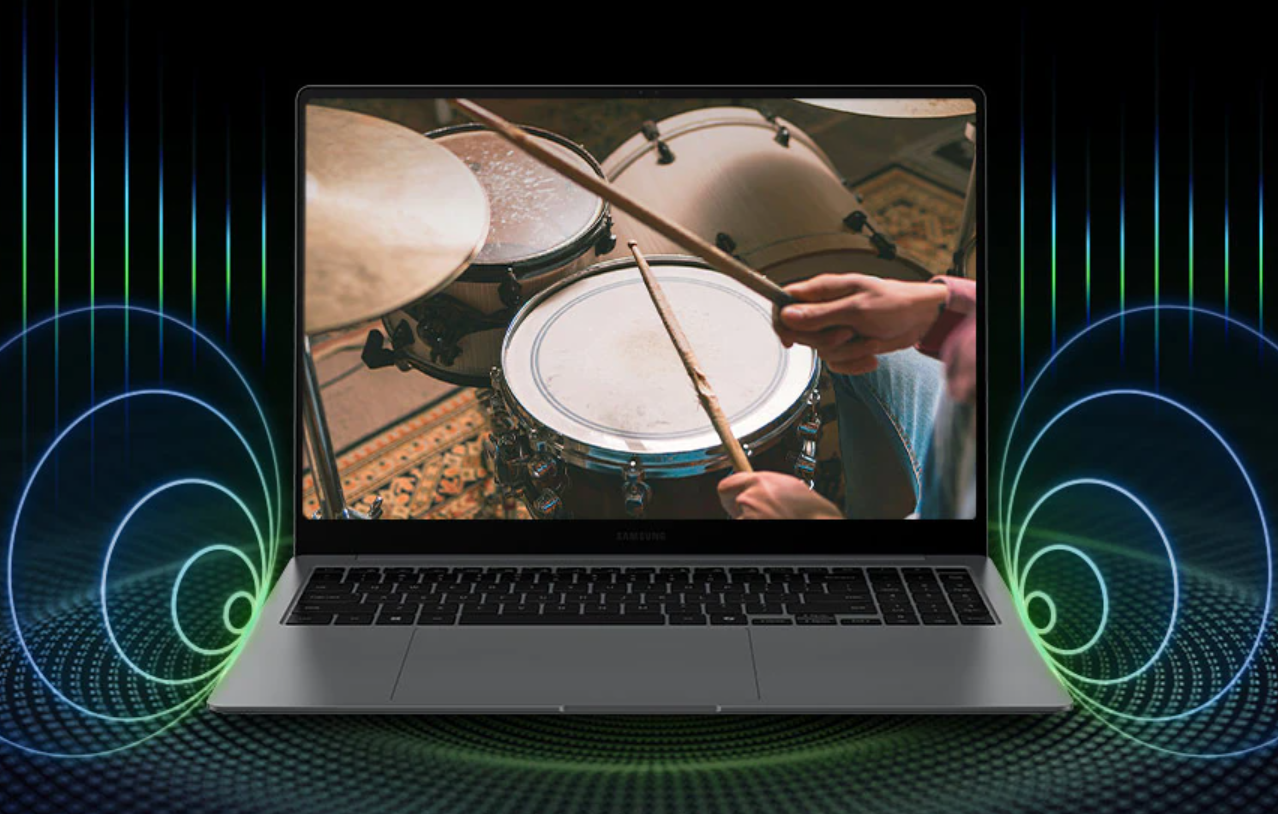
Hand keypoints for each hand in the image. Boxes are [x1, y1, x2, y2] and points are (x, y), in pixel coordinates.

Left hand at [717, 471, 842, 519]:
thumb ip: (762, 483)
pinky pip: (745, 525)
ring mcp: (750, 513)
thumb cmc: (806, 505)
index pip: (726, 484)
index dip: (728, 492)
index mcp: (758, 480)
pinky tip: (772, 522)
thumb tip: (751, 486)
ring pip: (739, 517)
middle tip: (758, 511)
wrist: (816, 519)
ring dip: (750, 518)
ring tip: (772, 517)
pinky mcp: (752, 525)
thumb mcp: (783, 483)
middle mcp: (750, 495)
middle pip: (731, 501)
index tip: (730, 496)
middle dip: (741, 507)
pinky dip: (755, 526)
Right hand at [775, 274, 946, 374]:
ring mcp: (835, 327)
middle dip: (825, 340)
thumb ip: (819, 314)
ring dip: (847, 352)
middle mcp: (825, 308)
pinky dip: (854, 363)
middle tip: (847, 333)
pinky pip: (836, 362)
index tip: (790, 339)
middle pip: (801, 333)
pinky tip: (871, 354)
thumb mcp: (856, 309)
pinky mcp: (846, 344)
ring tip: (868, 340)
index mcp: (823, 290)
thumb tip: (787, 315)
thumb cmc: (894, 303)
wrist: (921, 319)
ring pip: (821, 351)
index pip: (785, 301)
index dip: (781, 320)